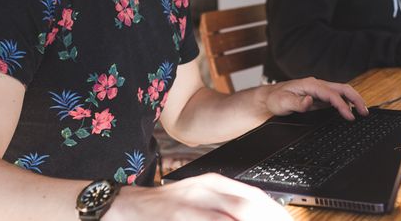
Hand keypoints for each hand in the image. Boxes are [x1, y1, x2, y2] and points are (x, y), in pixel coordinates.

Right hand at [109, 173, 291, 220]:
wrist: (124, 207)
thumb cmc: (163, 211)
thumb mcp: (197, 202)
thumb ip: (223, 208)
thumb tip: (253, 213)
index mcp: (213, 183)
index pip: (255, 197)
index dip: (276, 213)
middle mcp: (205, 188)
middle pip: (249, 205)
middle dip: (271, 218)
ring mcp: (191, 202)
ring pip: (235, 213)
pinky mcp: (178, 215)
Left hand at [263, 77, 368, 120]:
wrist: (268, 99)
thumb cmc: (274, 99)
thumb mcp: (282, 102)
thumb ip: (297, 103)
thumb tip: (310, 101)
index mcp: (310, 84)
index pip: (331, 94)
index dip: (342, 105)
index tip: (350, 116)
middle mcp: (317, 86)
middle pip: (342, 88)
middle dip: (355, 98)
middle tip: (364, 112)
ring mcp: (319, 91)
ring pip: (341, 92)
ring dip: (353, 100)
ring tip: (362, 112)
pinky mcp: (319, 98)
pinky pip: (336, 98)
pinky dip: (346, 103)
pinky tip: (349, 111)